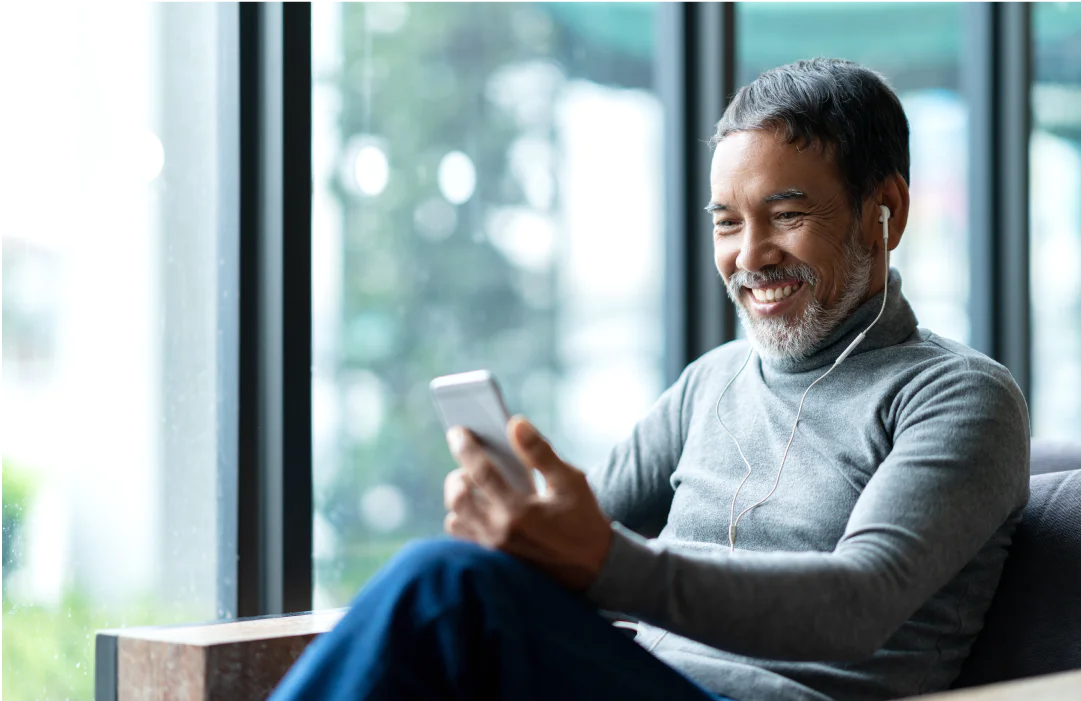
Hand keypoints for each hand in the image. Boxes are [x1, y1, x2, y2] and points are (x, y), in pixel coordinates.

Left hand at [442, 416, 612, 590]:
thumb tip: (515, 424)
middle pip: (458, 498)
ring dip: (459, 497)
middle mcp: (500, 532)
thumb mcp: (570, 481)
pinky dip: (462, 516)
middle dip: (457, 475)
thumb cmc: (583, 520)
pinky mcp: (493, 558)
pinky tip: (479, 504)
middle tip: (468, 463)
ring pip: (455, 517)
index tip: (458, 431)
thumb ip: (540, 452)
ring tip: (474, 484)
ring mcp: (493, 548)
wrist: (592, 567)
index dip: (467, 448)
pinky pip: (463, 534)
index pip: (481, 473)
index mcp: (519, 512)